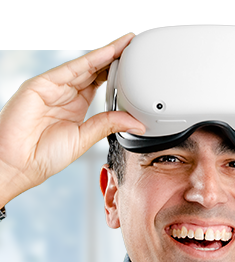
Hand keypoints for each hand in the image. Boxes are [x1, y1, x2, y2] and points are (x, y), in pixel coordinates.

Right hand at [0, 33, 144, 205]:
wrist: (20, 164)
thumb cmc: (45, 155)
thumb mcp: (84, 138)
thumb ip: (108, 125)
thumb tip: (135, 122)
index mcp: (76, 106)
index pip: (100, 83)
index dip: (117, 74)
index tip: (135, 67)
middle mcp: (65, 93)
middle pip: (94, 70)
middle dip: (114, 58)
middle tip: (134, 48)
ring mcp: (53, 87)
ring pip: (84, 65)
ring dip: (106, 54)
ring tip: (126, 45)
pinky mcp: (41, 84)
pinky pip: (70, 68)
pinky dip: (90, 60)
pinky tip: (107, 53)